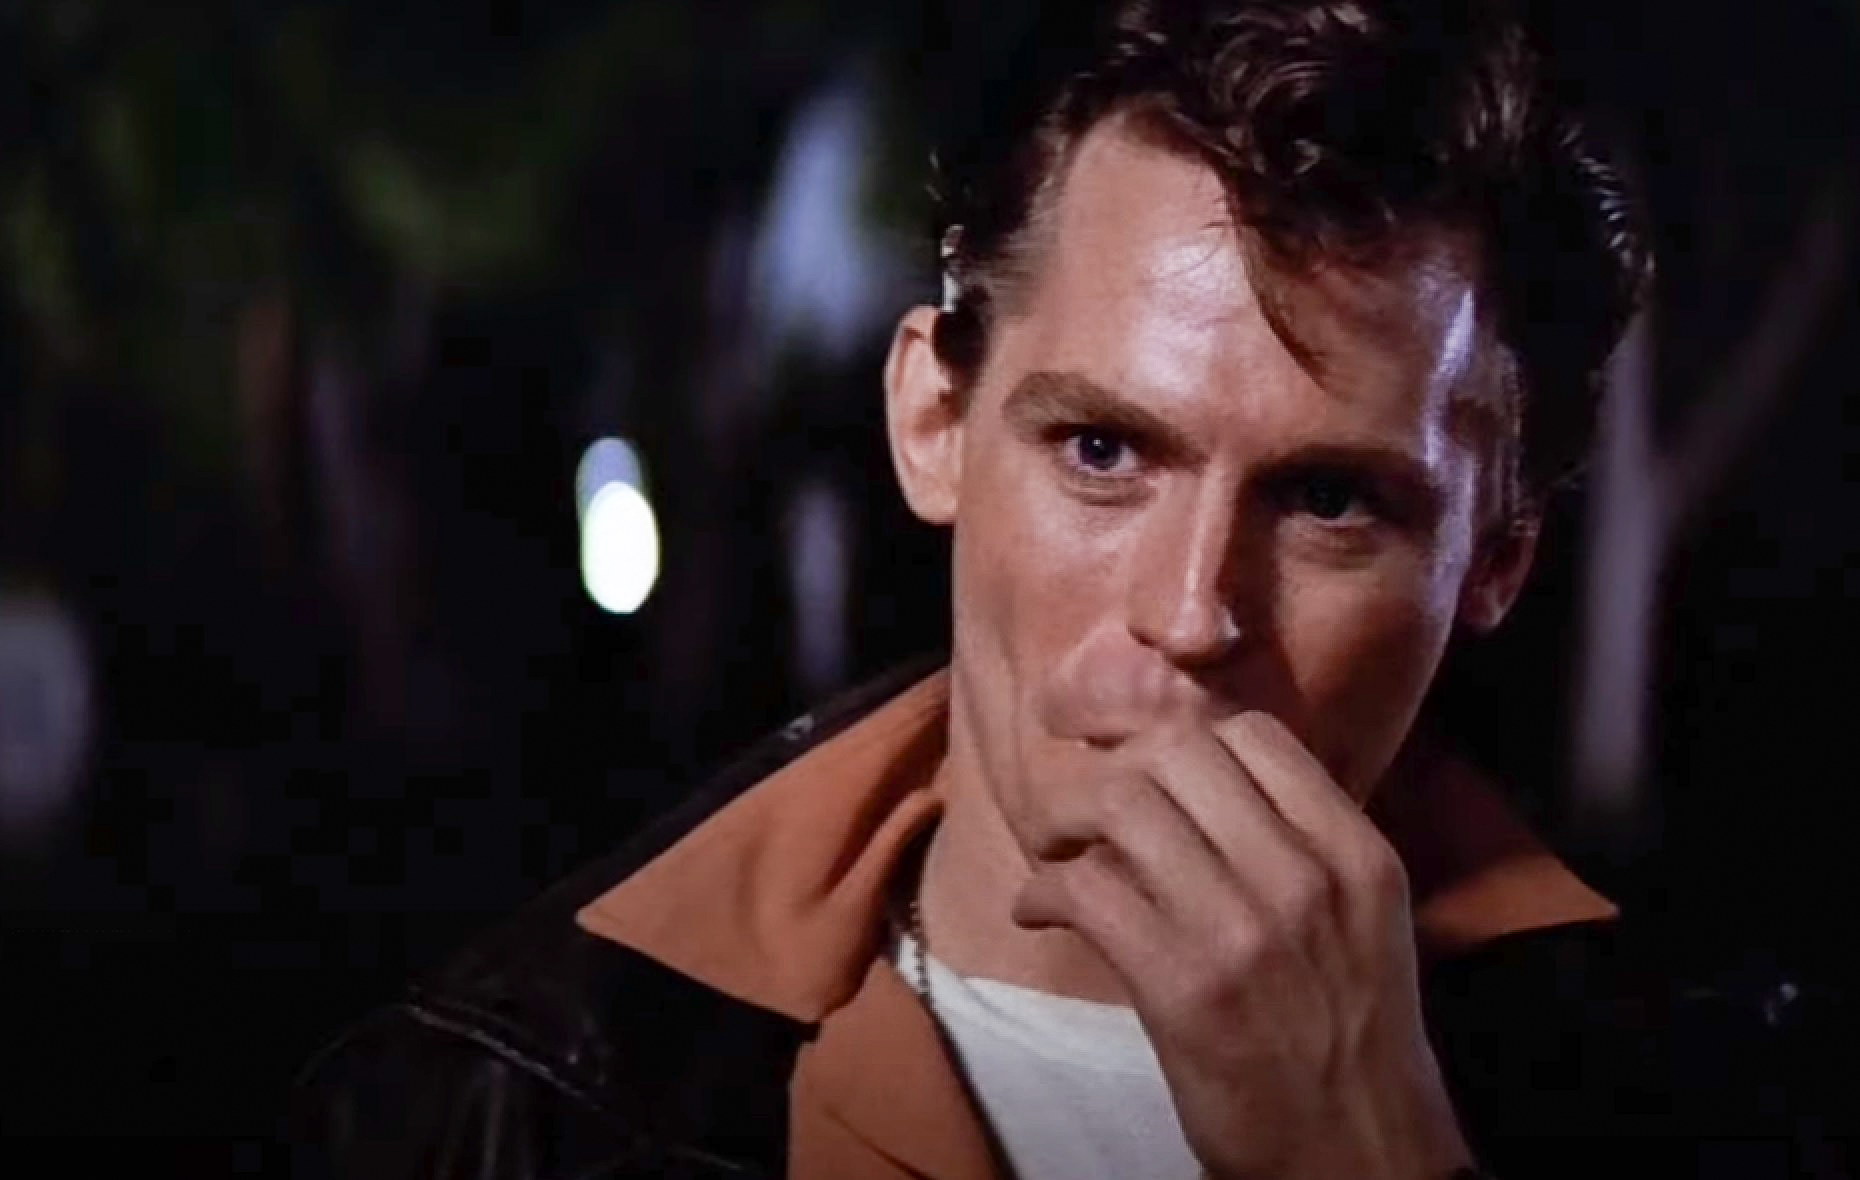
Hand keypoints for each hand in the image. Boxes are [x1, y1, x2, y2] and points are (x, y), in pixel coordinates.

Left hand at [1011, 712, 1472, 1179]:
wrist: (1362, 1154)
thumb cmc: (1349, 1032)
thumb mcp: (1359, 917)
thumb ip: (1296, 839)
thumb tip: (1188, 770)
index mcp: (1355, 852)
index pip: (1250, 733)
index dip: (1174, 733)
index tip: (1133, 758)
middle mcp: (1305, 877)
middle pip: (1176, 752)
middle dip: (1109, 767)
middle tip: (1079, 805)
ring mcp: (1245, 930)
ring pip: (1123, 805)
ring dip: (1064, 818)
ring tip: (1053, 850)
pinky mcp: (1184, 988)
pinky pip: (1088, 890)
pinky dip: (1044, 890)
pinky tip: (1038, 910)